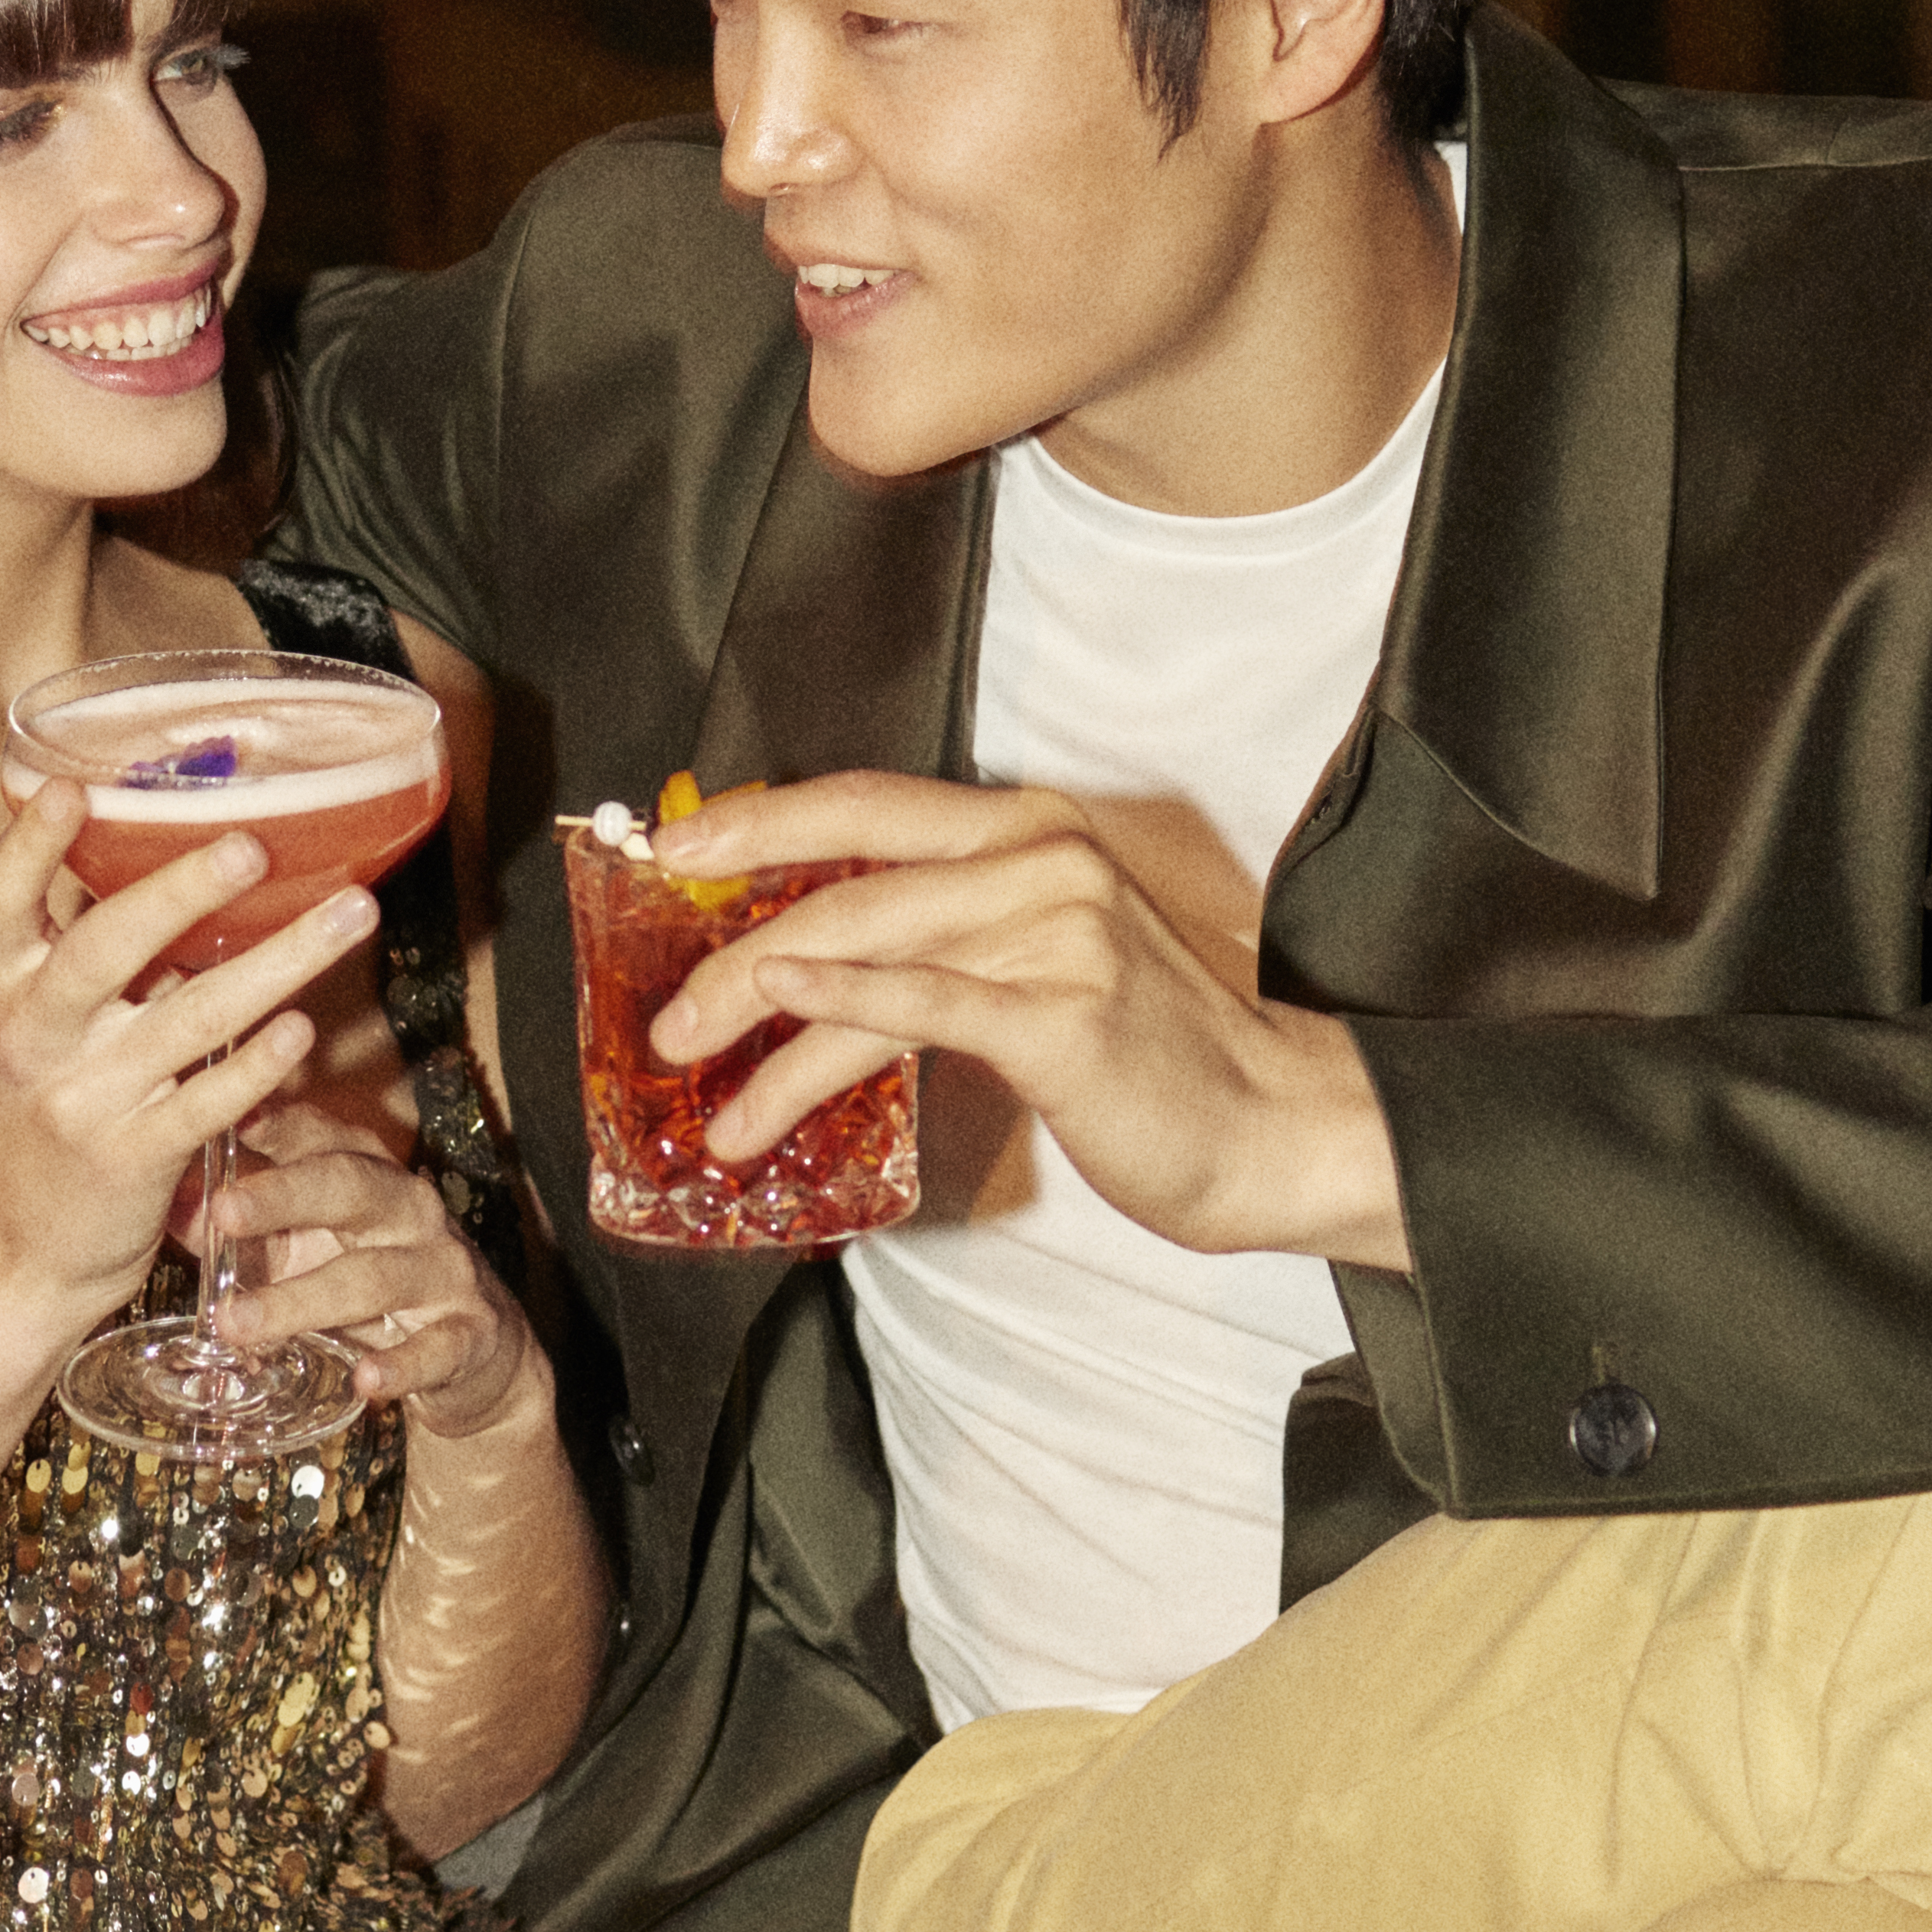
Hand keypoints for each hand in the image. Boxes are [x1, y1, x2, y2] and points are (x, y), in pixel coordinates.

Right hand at [0, 775, 378, 1334]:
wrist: (22, 1249)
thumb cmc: (48, 1106)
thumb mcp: (38, 1021)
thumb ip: (84, 945)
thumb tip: (162, 842)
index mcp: (6, 984)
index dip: (31, 841)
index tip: (75, 786)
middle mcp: (36, 1033)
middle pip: (104, 946)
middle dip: (180, 891)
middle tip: (252, 845)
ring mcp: (85, 1098)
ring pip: (191, 1018)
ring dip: (279, 961)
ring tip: (349, 912)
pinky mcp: (133, 1159)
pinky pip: (208, 1102)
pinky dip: (260, 1065)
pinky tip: (304, 1029)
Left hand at [222, 1121, 543, 1437]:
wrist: (479, 1354)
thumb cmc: (369, 1282)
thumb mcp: (307, 1246)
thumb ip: (238, 1226)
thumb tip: (159, 1197)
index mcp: (368, 1176)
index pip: (321, 1137)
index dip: (276, 1125)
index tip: (223, 1114)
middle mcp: (410, 1210)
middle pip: (349, 1187)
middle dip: (284, 1195)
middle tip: (222, 1210)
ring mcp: (444, 1272)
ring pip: (374, 1276)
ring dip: (302, 1300)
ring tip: (237, 1325)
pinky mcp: (470, 1336)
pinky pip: (437, 1348)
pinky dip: (402, 1364)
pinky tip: (366, 1379)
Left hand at [646, 773, 1407, 1273]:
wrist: (1268, 1127)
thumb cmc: (1142, 1056)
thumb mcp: (1036, 963)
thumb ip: (935, 939)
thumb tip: (793, 963)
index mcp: (1028, 829)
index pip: (866, 804)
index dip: (760, 823)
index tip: (670, 856)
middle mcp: (1042, 858)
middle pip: (848, 882)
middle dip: (734, 950)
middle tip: (663, 1020)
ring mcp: (1058, 930)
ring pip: (868, 952)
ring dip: (765, 1027)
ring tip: (706, 1095)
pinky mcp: (1065, 1014)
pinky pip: (927, 1000)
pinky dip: (842, 1004)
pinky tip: (781, 1017)